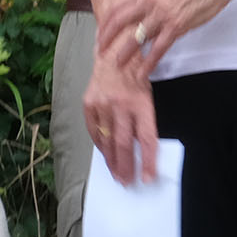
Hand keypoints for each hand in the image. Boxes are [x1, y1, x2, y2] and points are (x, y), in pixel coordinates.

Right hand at [82, 54, 161, 184]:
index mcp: (140, 103)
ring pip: (107, 141)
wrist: (113, 54)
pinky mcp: (88, 104)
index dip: (148, 160)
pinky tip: (105, 157)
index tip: (148, 178)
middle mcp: (120, 105)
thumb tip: (142, 151)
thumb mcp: (147, 97)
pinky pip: (94, 132)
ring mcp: (102, 104)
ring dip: (112, 161)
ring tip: (117, 176)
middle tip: (128, 183)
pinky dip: (100, 147)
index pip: (147, 138)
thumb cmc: (135, 77)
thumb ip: (143, 122)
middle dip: (127, 167)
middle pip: (124, 143)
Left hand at [95, 0, 236, 78]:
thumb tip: (140, 12)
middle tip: (100, 50)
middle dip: (107, 37)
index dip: (106, 21)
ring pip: (136, 37)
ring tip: (117, 64)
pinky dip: (149, 62)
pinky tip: (144, 72)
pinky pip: (158, 48)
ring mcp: (162, 14)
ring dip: (124, 53)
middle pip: (120, 21)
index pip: (117, 5)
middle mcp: (150, 0)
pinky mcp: (177, 26)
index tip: (101, 32)